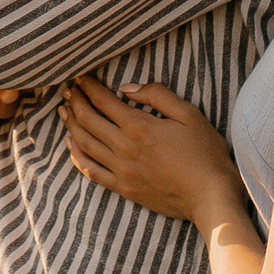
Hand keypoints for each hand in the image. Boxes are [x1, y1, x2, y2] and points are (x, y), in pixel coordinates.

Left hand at [62, 77, 238, 224]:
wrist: (210, 197)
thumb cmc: (205, 154)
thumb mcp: (189, 114)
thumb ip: (157, 96)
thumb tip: (126, 88)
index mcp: (139, 127)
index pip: (103, 101)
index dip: (88, 86)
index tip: (79, 76)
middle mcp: (124, 148)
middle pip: (88, 120)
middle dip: (75, 101)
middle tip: (68, 89)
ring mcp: (121, 170)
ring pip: (84, 144)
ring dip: (71, 125)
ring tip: (64, 112)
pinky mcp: (123, 188)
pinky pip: (91, 171)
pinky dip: (77, 156)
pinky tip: (72, 145)